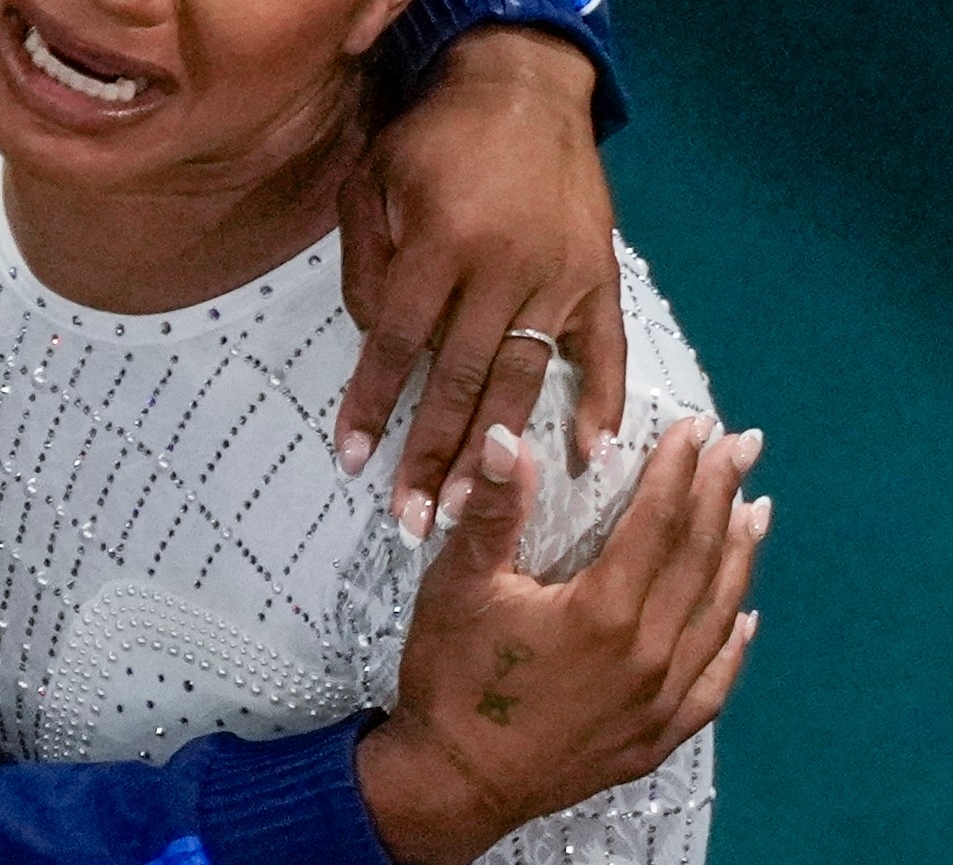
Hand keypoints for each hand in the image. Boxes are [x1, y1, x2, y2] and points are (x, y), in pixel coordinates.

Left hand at [338, 26, 625, 539]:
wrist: (523, 82)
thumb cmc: (434, 135)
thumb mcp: (371, 178)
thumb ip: (366, 262)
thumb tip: (377, 341)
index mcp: (441, 242)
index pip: (397, 342)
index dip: (372, 402)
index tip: (353, 458)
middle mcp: (503, 266)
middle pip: (460, 378)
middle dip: (433, 454)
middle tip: (411, 520)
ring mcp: (560, 275)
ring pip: (523, 378)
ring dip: (496, 449)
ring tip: (470, 507)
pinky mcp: (602, 276)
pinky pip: (604, 350)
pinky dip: (602, 403)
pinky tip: (590, 456)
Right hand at [356, 418, 769, 864]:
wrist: (454, 781)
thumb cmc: (453, 678)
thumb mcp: (459, 586)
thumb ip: (493, 511)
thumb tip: (508, 437)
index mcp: (603, 611)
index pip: (657, 522)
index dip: (680, 470)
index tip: (700, 427)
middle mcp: (648, 654)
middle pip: (698, 559)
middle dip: (722, 495)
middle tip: (745, 446)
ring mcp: (659, 700)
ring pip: (715, 614)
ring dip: (739, 557)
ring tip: (757, 510)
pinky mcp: (656, 735)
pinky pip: (713, 682)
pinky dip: (733, 642)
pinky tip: (746, 615)